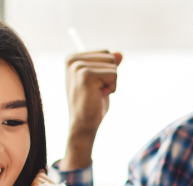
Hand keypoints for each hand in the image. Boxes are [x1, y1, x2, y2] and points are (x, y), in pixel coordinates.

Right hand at [61, 50, 122, 170]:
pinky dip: (112, 87)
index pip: (105, 53)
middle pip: (110, 56)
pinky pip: (114, 74)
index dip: (107, 71)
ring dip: (111, 82)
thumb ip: (108, 65)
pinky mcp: (86, 75)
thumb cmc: (92, 104)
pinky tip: (99, 96)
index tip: (95, 85)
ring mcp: (78, 67)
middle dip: (110, 75)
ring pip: (113, 65)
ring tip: (97, 93)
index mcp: (73, 58)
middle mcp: (73, 60)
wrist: (83, 124)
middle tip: (97, 90)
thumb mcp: (102, 81)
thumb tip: (120, 53)